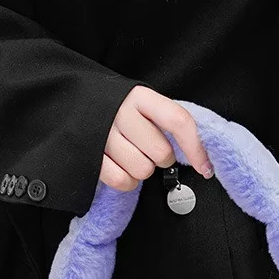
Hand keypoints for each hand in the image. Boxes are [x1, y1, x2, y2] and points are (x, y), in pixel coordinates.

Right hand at [99, 86, 213, 191]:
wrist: (72, 103)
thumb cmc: (117, 109)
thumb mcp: (142, 104)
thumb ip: (166, 121)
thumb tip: (198, 154)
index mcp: (141, 97)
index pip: (178, 121)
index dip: (196, 148)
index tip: (205, 167)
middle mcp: (121, 112)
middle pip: (162, 153)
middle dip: (160, 158)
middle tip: (147, 149)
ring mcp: (103, 134)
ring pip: (143, 170)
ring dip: (141, 170)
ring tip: (130, 156)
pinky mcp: (90, 156)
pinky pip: (122, 181)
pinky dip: (127, 182)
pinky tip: (121, 168)